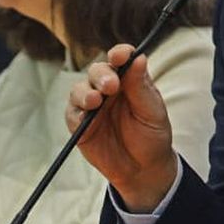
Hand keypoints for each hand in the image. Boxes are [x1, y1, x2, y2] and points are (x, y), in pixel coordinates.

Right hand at [67, 44, 178, 210]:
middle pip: (97, 71)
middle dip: (101, 75)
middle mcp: (107, 89)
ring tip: (95, 101)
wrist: (143, 170)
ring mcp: (92, 106)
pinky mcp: (80, 125)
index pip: (120, 59)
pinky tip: (84, 116)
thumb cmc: (151, 136)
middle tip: (110, 86)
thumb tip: (138, 58)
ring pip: (79, 89)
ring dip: (85, 92)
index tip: (121, 56)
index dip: (119, 54)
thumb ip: (141, 86)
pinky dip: (76, 112)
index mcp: (128, 80)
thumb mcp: (152, 112)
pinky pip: (72, 114)